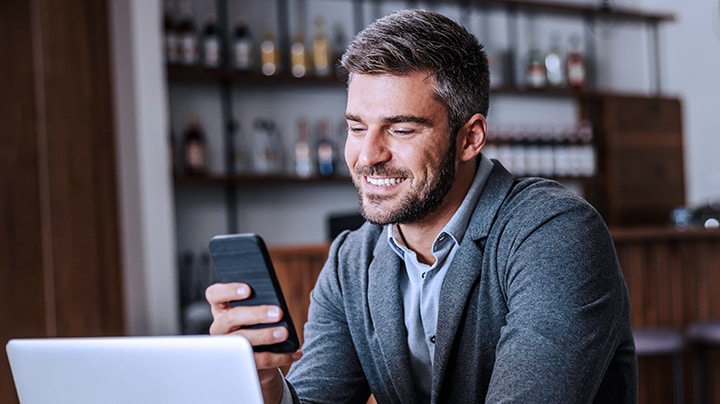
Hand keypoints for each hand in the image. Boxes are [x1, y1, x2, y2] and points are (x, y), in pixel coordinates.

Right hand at [206, 282, 301, 402]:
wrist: (256, 358)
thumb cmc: (256, 326)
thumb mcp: (255, 313)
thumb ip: (260, 304)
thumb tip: (276, 305)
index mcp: (222, 309)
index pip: (214, 294)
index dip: (228, 290)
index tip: (248, 290)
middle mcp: (220, 327)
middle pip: (231, 318)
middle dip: (257, 314)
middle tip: (279, 313)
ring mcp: (227, 347)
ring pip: (243, 340)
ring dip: (266, 336)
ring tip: (285, 333)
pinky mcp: (240, 364)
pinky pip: (259, 360)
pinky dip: (281, 356)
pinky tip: (295, 352)